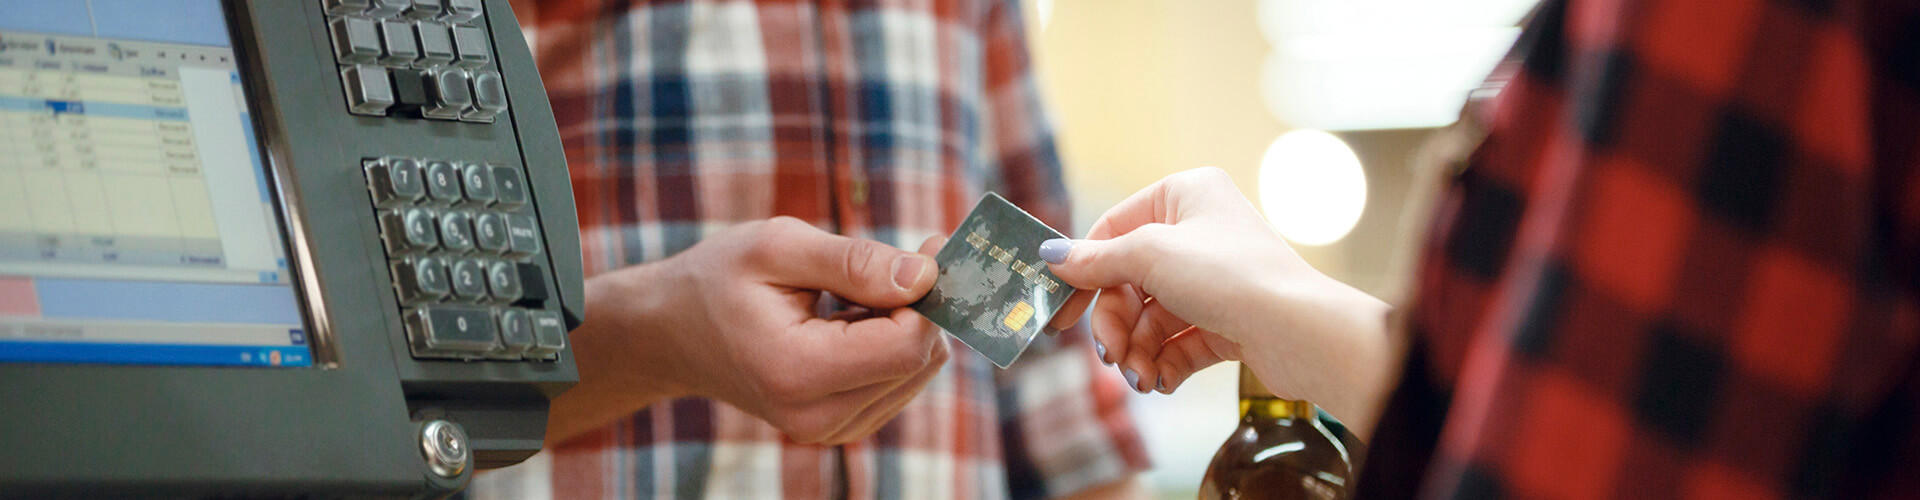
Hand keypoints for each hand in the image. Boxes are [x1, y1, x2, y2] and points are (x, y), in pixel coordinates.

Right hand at [551, 217, 949, 444]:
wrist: (673, 331)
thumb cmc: (720, 279)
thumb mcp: (779, 246)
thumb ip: (855, 262)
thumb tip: (926, 276)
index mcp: (797, 373)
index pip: (907, 344)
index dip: (929, 292)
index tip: (926, 247)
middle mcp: (817, 419)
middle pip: (920, 361)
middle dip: (920, 306)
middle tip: (892, 261)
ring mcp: (830, 432)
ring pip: (918, 372)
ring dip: (903, 324)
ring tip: (850, 295)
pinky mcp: (842, 428)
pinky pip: (901, 382)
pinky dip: (890, 344)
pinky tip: (849, 321)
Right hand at [1041, 168, 1391, 431]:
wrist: (1299, 332)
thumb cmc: (1231, 276)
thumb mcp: (1150, 255)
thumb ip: (1096, 259)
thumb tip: (1051, 257)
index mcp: (1185, 194)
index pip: (1114, 229)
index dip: (1084, 272)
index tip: (1060, 312)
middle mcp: (1201, 231)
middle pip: (1130, 281)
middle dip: (1117, 325)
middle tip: (1110, 356)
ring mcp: (1215, 278)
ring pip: (1153, 317)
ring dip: (1138, 352)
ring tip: (1140, 378)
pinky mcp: (1228, 320)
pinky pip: (1179, 341)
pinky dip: (1164, 363)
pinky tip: (1161, 382)